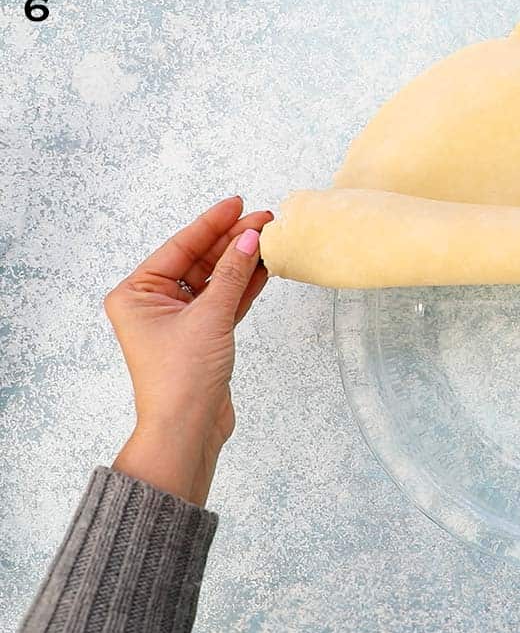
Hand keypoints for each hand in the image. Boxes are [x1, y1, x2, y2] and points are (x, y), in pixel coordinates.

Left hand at [105, 196, 270, 505]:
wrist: (187, 429)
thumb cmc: (182, 378)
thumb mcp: (209, 317)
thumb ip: (233, 274)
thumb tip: (251, 238)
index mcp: (136, 294)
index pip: (179, 247)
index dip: (211, 224)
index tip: (236, 203)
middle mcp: (153, 303)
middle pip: (199, 260)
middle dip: (232, 241)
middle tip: (264, 220)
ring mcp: (180, 320)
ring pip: (215, 280)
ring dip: (242, 261)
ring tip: (270, 238)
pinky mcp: (203, 336)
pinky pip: (224, 301)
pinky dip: (244, 286)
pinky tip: (265, 267)